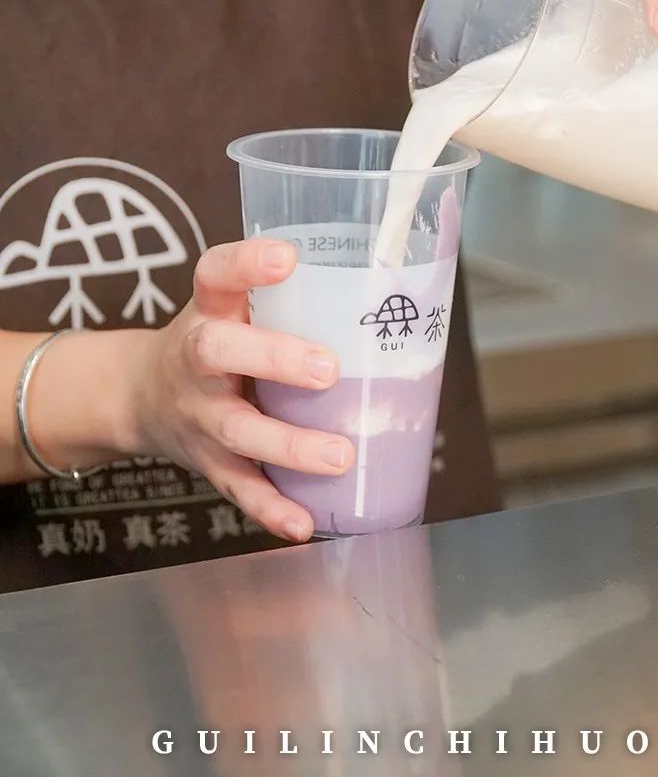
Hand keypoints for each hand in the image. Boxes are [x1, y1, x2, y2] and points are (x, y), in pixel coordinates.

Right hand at [126, 239, 354, 542]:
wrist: (139, 395)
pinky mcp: (206, 461)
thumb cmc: (215, 341)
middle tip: (328, 368)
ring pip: (235, 429)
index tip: (287, 257)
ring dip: (288, 445)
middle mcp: (196, 359)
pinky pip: (239, 487)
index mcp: (208, 309)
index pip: (215, 273)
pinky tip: (305, 522)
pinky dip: (271, 508)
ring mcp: (198, 413)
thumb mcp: (234, 306)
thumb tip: (396, 291)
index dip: (246, 263)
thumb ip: (295, 297)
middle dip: (272, 358)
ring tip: (340, 455)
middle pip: (216, 351)